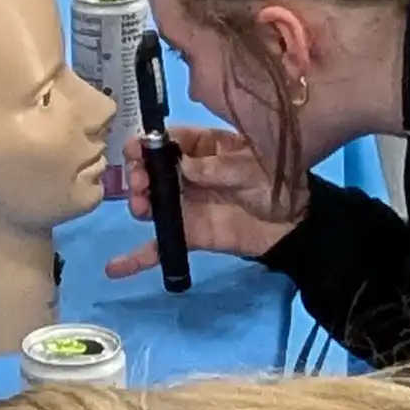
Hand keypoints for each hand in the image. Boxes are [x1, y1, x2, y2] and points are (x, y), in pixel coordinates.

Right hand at [104, 122, 306, 278]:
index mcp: (204, 147)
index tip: (134, 151)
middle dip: (138, 174)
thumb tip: (183, 167)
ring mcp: (185, 205)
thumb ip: (216, 167)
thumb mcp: (251, 165)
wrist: (295, 224)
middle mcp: (187, 174)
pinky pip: (159, 246)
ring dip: (138, 203)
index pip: (168, 141)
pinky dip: (136, 258)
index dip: (147, 144)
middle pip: (152, 171)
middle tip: (140, 182)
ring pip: (151, 202)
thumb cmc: (277, 181)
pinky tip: (115, 268)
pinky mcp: (188, 234)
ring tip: (141, 207)